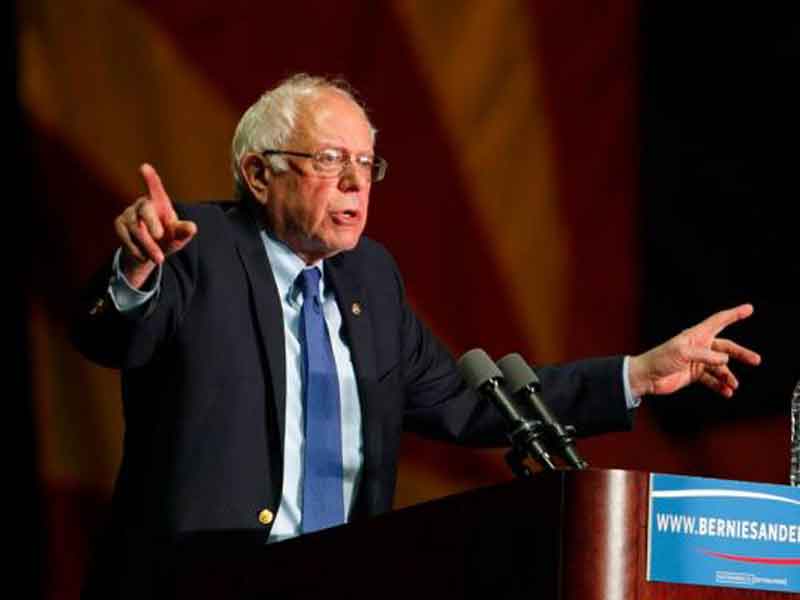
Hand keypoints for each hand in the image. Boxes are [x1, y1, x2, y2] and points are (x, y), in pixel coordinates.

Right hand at [114, 164, 197, 286]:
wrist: (149, 253)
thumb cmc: (169, 238)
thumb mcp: (179, 237)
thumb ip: (184, 231)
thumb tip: (193, 228)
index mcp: (160, 203)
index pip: (156, 188)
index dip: (151, 178)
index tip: (144, 167)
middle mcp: (142, 204)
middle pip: (145, 210)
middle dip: (152, 223)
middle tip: (160, 236)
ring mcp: (128, 214)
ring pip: (136, 228)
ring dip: (148, 245)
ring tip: (159, 259)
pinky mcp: (119, 225)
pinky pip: (126, 238)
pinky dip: (137, 250)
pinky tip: (145, 257)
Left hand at [628, 304, 760, 398]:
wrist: (646, 377)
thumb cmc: (660, 359)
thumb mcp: (683, 353)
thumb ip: (705, 355)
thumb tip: (724, 359)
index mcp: (695, 336)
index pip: (718, 321)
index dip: (734, 314)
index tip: (749, 308)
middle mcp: (699, 346)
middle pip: (725, 348)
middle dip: (741, 353)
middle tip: (756, 360)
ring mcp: (697, 361)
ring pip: (720, 367)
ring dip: (728, 376)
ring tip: (734, 385)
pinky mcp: (694, 374)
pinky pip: (712, 380)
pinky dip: (720, 386)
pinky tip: (726, 392)